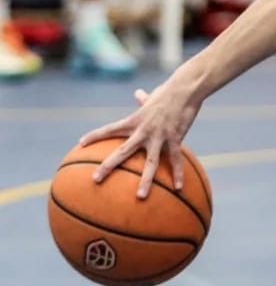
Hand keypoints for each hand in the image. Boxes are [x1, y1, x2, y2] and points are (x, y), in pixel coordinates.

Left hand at [79, 83, 201, 196]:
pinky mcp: (175, 138)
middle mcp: (143, 130)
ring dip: (145, 180)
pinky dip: (177, 174)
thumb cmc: (168, 91)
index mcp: (135, 120)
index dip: (95, 136)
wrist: (185, 89)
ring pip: (150, 162)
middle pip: (122, 151)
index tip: (81, 143)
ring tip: (140, 196)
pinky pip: (176, 160)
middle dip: (108, 166)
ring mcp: (159, 136)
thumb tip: (138, 93)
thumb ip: (144, 99)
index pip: (110, 128)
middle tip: (95, 179)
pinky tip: (178, 188)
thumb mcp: (152, 97)